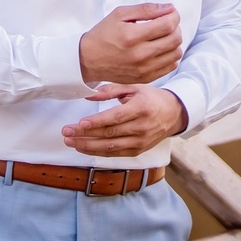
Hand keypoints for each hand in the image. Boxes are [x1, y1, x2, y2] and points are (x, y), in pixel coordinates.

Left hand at [61, 84, 187, 157]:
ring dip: (88, 146)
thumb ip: (110, 90)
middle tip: (66, 132)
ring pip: (110, 147)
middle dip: (85, 135)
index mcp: (141, 109)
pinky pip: (115, 154)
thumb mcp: (133, 87)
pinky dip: (97, 152)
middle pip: (109, 134)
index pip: (115, 118)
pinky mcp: (138, 151)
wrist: (174, 114)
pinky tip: (83, 148)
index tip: (80, 123)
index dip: (97, 122)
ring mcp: (140, 142)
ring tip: (70, 142)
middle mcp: (141, 128)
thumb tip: (88, 95)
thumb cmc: (150, 98)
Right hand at [79, 3, 181, 84]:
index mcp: (132, 36)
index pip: (168, 25)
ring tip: (162, 36)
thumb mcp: (119, 15)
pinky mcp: (146, 77)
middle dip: (175, 27)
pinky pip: (171, 66)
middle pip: (175, 39)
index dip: (173, 15)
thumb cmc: (103, 35)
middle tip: (165, 23)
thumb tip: (168, 8)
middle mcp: (140, 54)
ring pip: (176, 53)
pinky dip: (170, 55)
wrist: (88, 60)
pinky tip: (160, 49)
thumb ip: (145, 9)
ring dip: (174, 41)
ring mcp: (144, 68)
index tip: (169, 12)